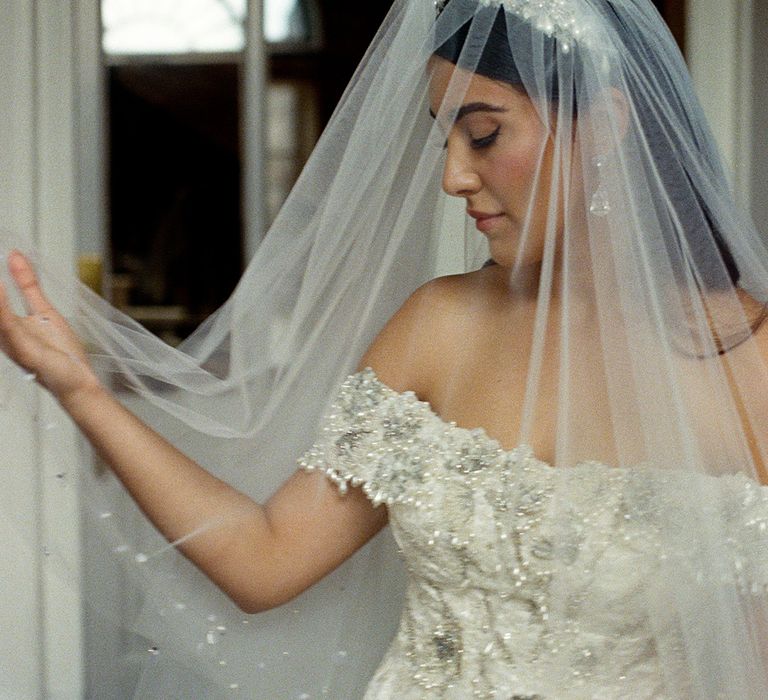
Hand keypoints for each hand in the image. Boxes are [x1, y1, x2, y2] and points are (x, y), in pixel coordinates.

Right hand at [0, 251, 100, 401]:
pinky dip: (1, 306)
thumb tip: (15, 256)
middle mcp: (3, 334)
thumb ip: (27, 285)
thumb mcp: (44, 309)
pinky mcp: (24, 349)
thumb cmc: (61, 352)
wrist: (79, 381)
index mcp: (6, 325)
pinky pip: (8, 324)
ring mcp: (11, 342)